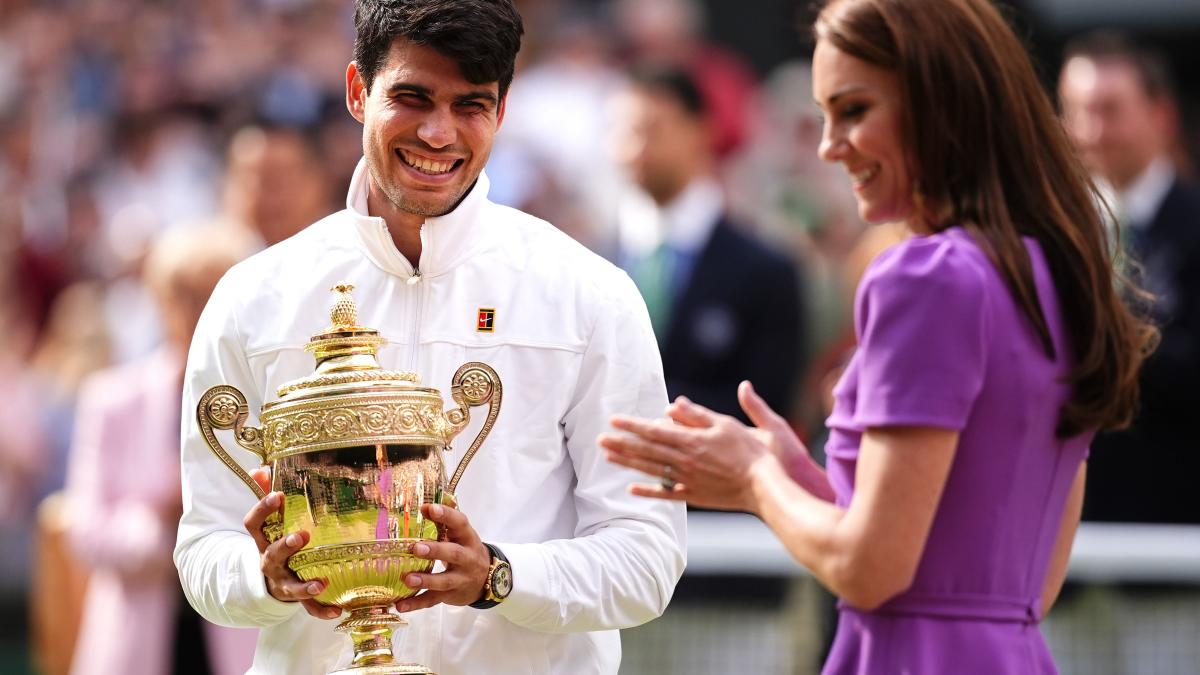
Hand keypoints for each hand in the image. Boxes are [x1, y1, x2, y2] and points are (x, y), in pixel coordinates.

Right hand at [243, 467, 339, 619]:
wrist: (268, 580)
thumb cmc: (274, 540)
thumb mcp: (268, 519)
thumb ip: (264, 493)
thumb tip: (260, 467)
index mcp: (262, 539)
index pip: (254, 523)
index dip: (262, 508)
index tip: (278, 495)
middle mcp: (269, 562)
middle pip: (271, 555)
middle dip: (285, 546)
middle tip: (302, 536)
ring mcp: (282, 582)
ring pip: (289, 586)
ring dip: (304, 587)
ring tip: (321, 584)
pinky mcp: (296, 598)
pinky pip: (308, 608)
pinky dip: (322, 610)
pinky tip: (337, 611)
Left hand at [395, 503, 490, 612]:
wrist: (488, 580)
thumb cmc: (467, 551)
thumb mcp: (461, 535)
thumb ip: (446, 521)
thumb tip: (427, 503)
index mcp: (468, 538)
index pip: (459, 524)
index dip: (446, 515)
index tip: (429, 508)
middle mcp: (467, 558)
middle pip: (453, 554)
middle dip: (436, 551)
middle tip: (416, 548)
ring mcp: (460, 579)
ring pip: (444, 580)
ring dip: (426, 580)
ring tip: (408, 579)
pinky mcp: (450, 595)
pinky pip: (433, 600)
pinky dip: (416, 603)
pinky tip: (401, 605)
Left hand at [600, 383, 794, 511]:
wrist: (762, 486)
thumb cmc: (749, 451)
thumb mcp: (725, 424)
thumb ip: (697, 414)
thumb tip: (672, 405)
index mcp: (691, 441)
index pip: (654, 431)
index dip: (632, 425)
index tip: (614, 420)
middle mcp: (684, 461)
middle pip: (646, 451)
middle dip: (622, 443)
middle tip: (600, 439)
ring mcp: (687, 480)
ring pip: (650, 470)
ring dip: (627, 463)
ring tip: (608, 457)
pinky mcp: (693, 496)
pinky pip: (664, 493)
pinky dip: (646, 491)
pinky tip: (631, 488)